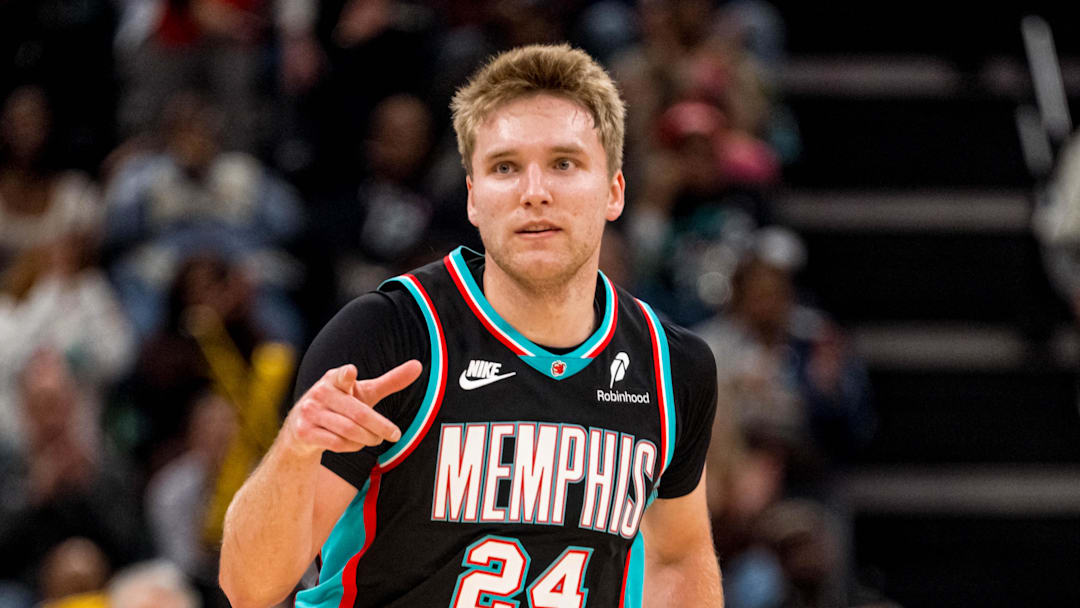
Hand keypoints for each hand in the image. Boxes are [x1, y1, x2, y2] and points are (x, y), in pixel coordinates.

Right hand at [283, 361, 420, 456]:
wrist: (301, 429)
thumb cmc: (342, 405)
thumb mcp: (364, 392)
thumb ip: (390, 381)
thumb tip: (418, 366)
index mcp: (335, 379)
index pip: (341, 376)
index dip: (346, 375)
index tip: (351, 373)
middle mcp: (320, 393)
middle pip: (358, 414)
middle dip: (380, 427)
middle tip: (396, 435)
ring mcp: (310, 413)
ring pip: (349, 431)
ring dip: (368, 438)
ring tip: (376, 439)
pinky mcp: (304, 431)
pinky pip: (337, 443)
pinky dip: (352, 446)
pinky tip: (356, 443)